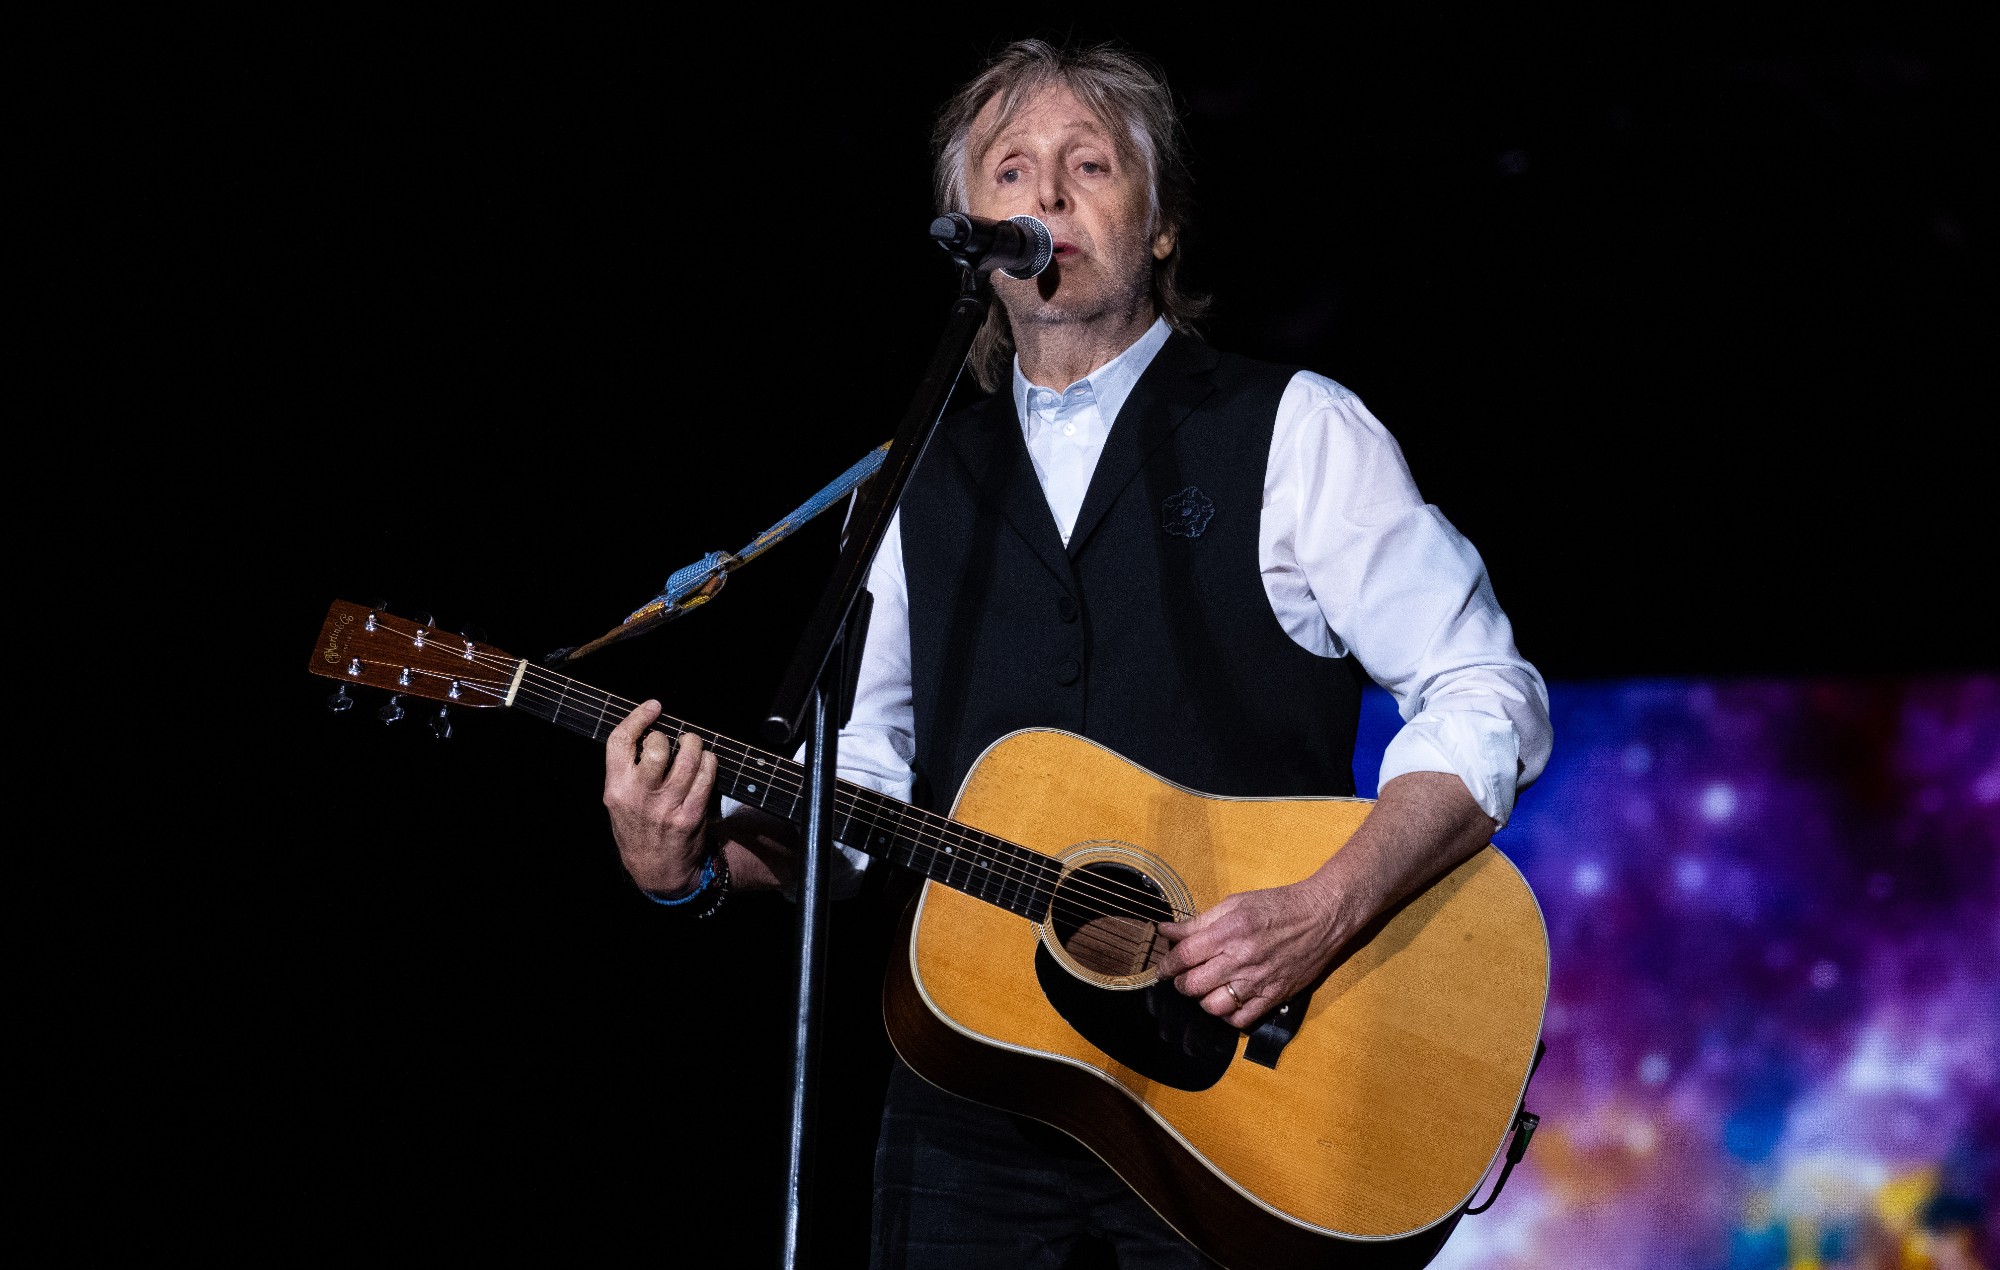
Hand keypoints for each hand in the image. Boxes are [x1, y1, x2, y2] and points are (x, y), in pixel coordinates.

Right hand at [603, 700, 717, 894]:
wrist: (656, 870)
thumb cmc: (636, 829)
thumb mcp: (616, 802)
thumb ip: (625, 770)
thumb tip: (646, 730)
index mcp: (616, 789)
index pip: (620, 742)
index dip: (638, 717)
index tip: (653, 707)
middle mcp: (640, 796)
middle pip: (657, 747)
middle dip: (668, 735)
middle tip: (673, 739)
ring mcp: (667, 806)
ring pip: (688, 759)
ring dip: (694, 744)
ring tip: (692, 744)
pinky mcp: (691, 815)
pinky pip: (706, 776)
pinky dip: (709, 762)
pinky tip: (705, 762)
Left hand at [1154, 877, 1343, 1029]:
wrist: (1322, 916)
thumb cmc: (1278, 906)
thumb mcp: (1235, 904)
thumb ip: (1199, 921)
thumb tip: (1167, 931)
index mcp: (1228, 932)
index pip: (1184, 956)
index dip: (1167, 964)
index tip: (1164, 966)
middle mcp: (1241, 959)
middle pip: (1194, 985)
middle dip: (1181, 983)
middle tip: (1182, 977)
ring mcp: (1258, 981)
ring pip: (1213, 1007)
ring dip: (1202, 1000)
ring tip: (1205, 989)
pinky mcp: (1274, 996)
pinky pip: (1241, 1020)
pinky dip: (1228, 1016)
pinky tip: (1227, 1001)